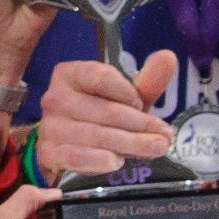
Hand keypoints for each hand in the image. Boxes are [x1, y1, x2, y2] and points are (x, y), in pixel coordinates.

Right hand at [33, 48, 176, 180]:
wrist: (65, 146)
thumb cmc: (97, 115)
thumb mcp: (123, 98)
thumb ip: (146, 81)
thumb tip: (168, 57)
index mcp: (70, 74)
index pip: (101, 77)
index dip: (128, 93)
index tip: (142, 105)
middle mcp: (55, 98)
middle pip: (106, 110)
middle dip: (141, 124)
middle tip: (165, 136)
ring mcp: (50, 127)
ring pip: (98, 135)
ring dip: (131, 144)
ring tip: (156, 149)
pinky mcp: (50, 153)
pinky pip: (78, 157)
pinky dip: (100, 160)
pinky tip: (118, 161)